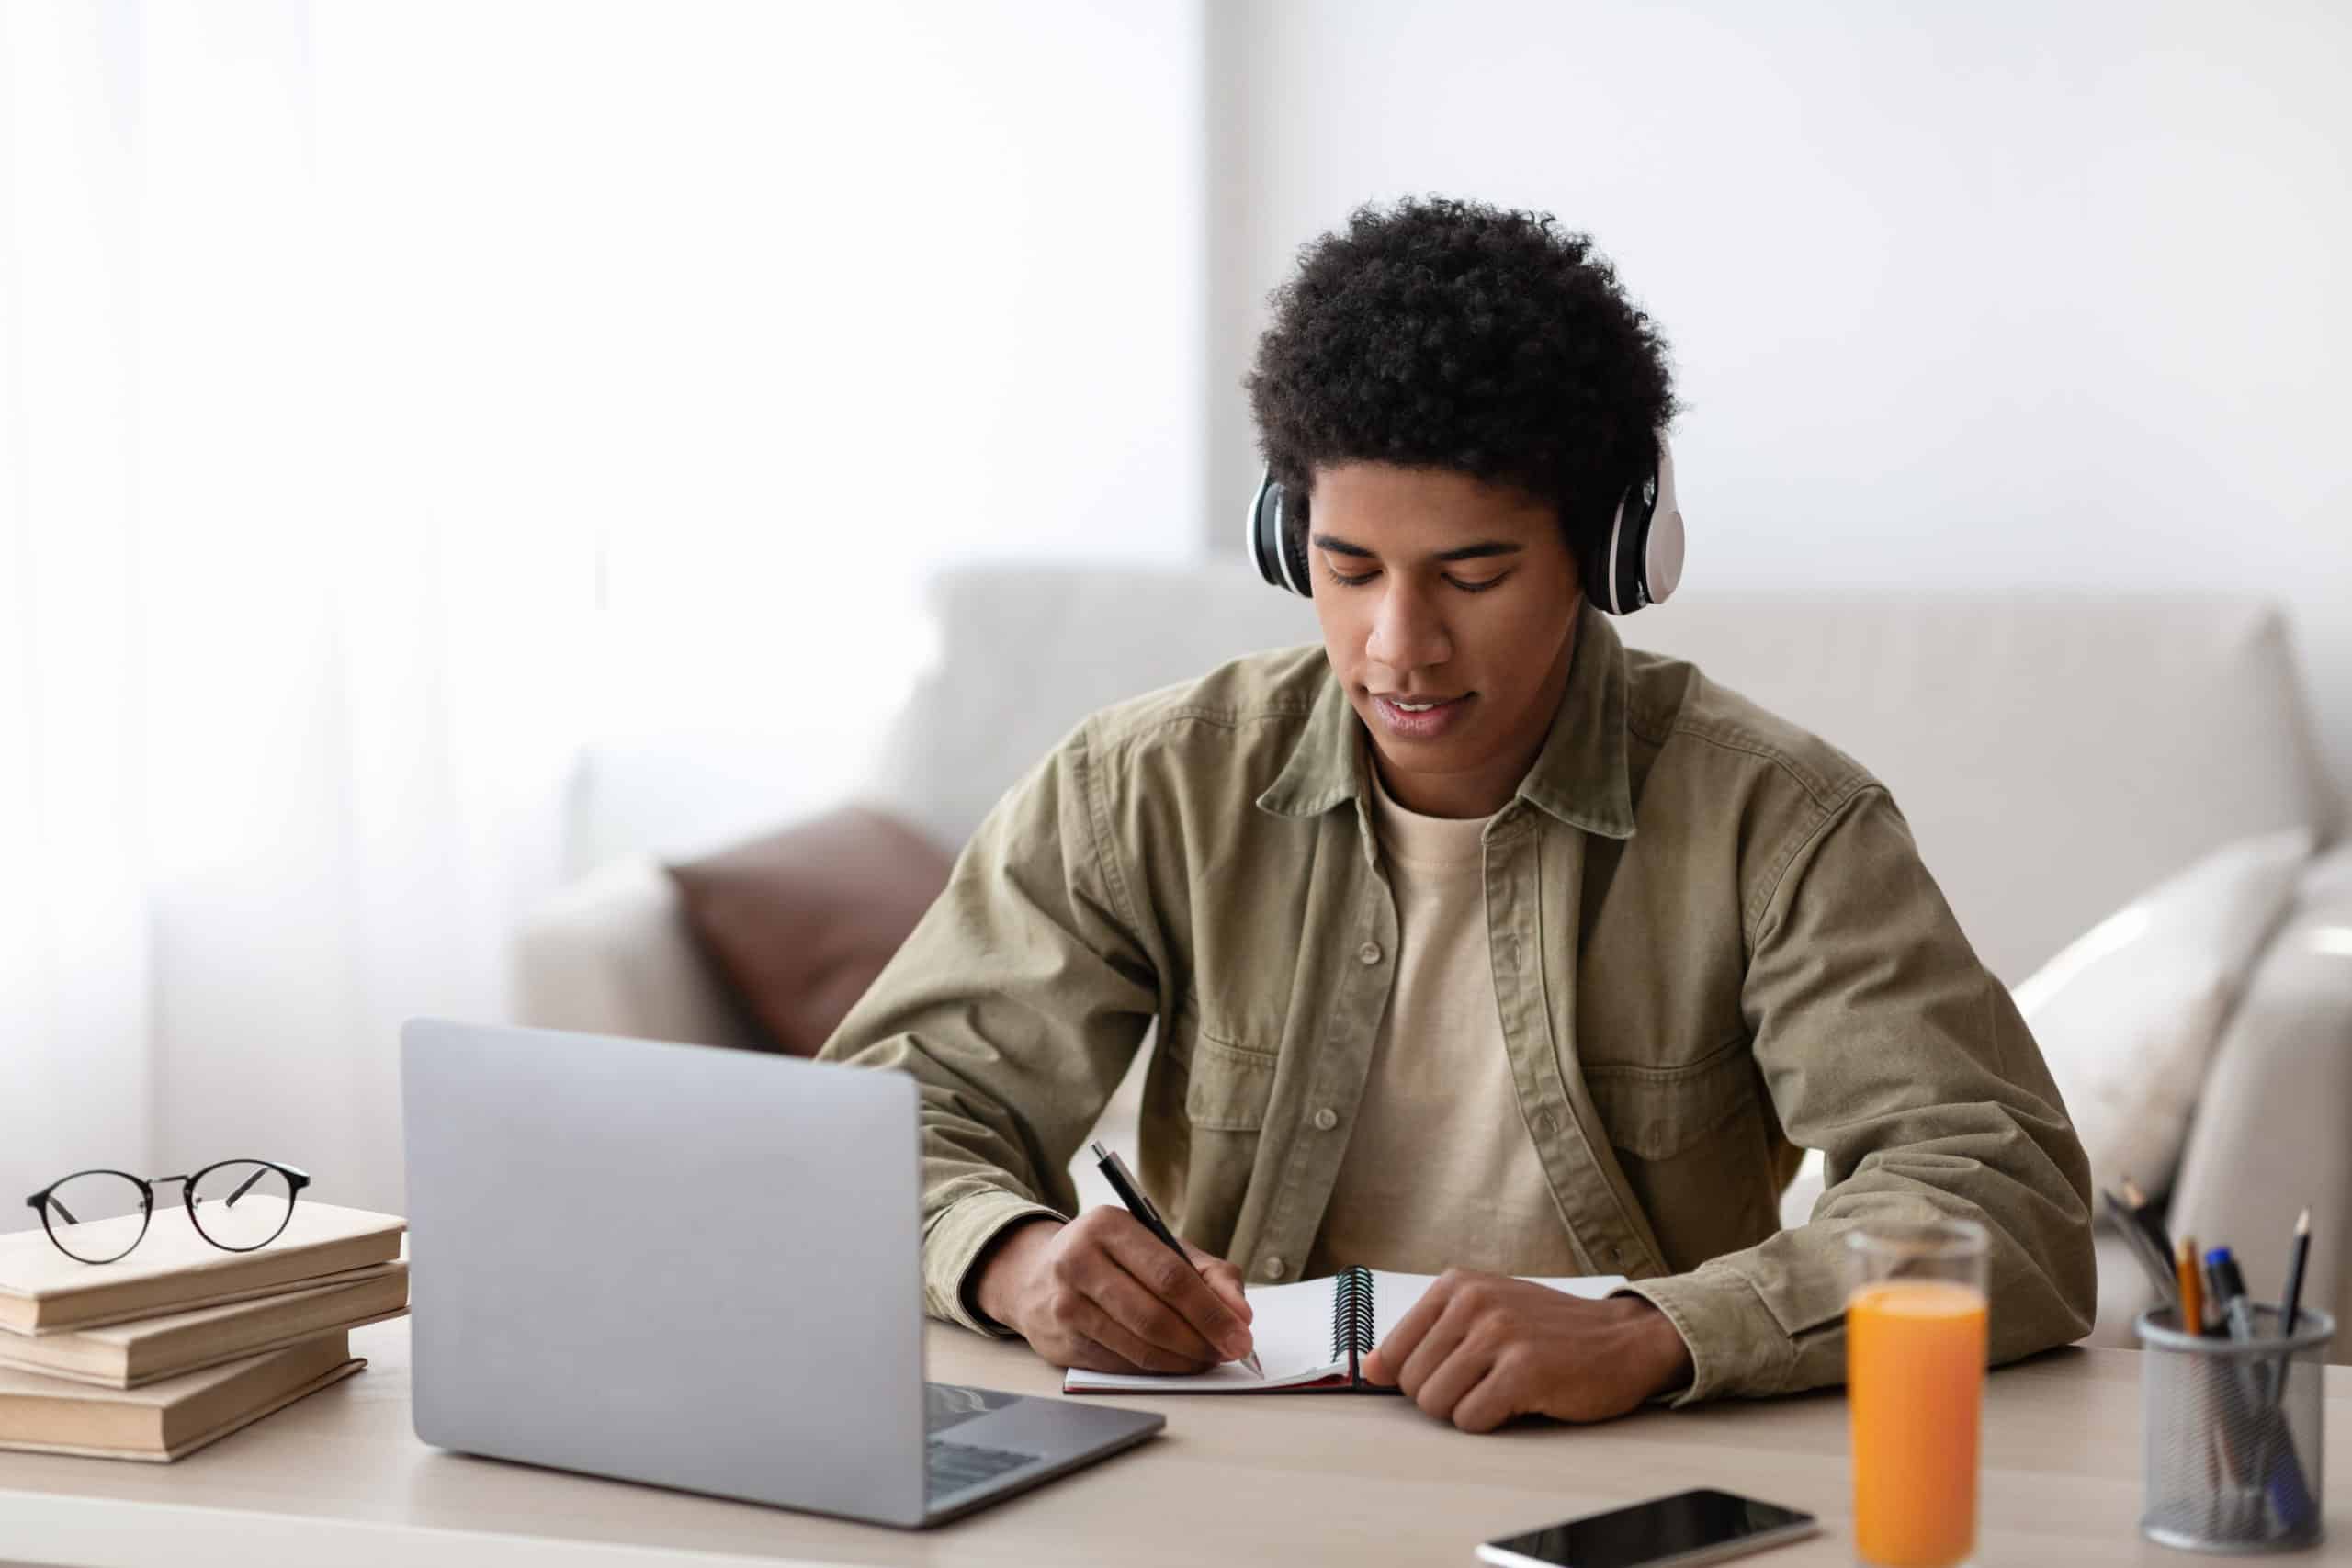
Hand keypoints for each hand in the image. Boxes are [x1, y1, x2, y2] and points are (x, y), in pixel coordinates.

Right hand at [971, 1209, 1254, 1374]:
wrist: (1036, 1275)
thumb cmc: (1110, 1258)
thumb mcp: (1156, 1245)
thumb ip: (1207, 1273)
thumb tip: (1240, 1315)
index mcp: (1108, 1226)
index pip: (1171, 1276)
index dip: (1211, 1310)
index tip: (1240, 1333)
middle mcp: (1079, 1260)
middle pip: (1155, 1315)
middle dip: (1202, 1340)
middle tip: (1230, 1353)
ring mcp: (1065, 1304)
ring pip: (1138, 1345)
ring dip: (1182, 1360)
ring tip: (1207, 1359)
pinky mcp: (1060, 1341)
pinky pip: (1120, 1364)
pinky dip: (1156, 1369)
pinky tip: (1174, 1363)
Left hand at [1357, 1269, 1692, 1431]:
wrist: (1625, 1338)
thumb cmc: (1550, 1331)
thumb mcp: (1485, 1313)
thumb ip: (1428, 1334)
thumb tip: (1369, 1368)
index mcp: (1457, 1284)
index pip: (1392, 1351)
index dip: (1410, 1379)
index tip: (1441, 1379)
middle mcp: (1473, 1302)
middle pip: (1413, 1384)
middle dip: (1444, 1398)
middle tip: (1485, 1385)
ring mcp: (1499, 1334)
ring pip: (1437, 1405)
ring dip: (1469, 1411)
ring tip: (1503, 1391)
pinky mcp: (1523, 1370)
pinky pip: (1472, 1420)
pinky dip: (1492, 1423)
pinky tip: (1521, 1401)